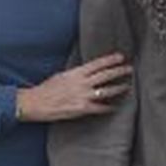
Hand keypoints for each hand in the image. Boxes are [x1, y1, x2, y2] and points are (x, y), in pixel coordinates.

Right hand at [16, 51, 131, 121]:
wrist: (35, 103)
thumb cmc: (46, 89)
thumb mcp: (62, 76)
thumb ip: (76, 74)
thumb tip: (87, 72)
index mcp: (76, 73)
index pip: (97, 64)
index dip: (110, 60)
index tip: (121, 57)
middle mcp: (82, 83)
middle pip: (105, 75)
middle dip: (119, 71)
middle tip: (130, 69)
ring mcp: (83, 96)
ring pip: (107, 91)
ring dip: (119, 88)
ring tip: (127, 86)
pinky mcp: (82, 109)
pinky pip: (100, 108)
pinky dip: (109, 108)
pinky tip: (115, 107)